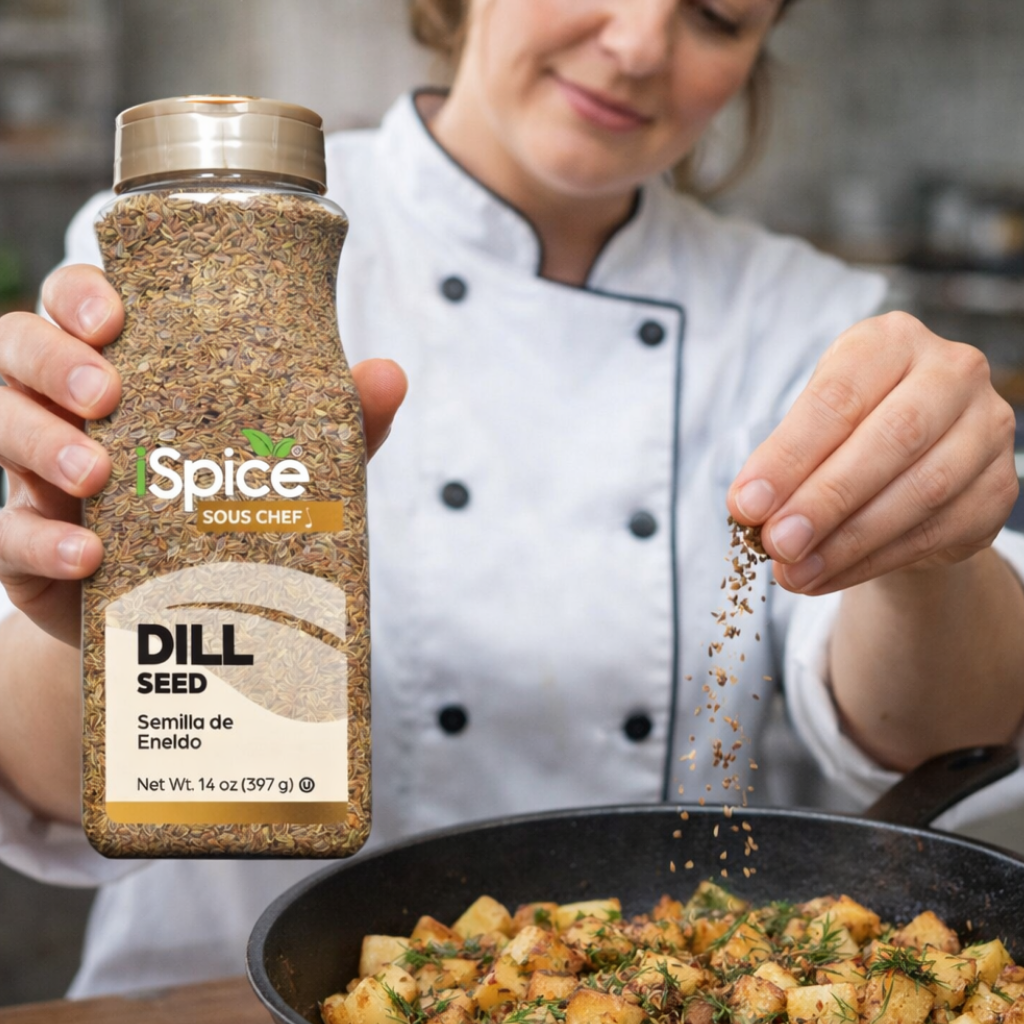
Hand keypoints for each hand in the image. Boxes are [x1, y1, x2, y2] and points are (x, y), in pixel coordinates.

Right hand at [0, 265, 405, 646]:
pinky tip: (87, 554)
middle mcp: (67, 412)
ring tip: (100, 473)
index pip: (75, 305)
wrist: (184, 621)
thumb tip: (389, 374)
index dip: (78, 296)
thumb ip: (333, 423)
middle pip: (16, 349)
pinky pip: (5, 534)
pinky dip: (40, 540)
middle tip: (108, 393)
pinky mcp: (27, 548)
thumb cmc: (231, 515)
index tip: (115, 315)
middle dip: (51, 359)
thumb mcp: (288, 464)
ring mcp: (37, 478)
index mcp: (124, 373)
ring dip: (39, 442)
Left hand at [726, 312, 1018, 594]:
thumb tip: (749, 507)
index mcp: (891, 341)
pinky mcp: (998, 487)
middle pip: (890, 439)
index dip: (789, 455)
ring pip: (921, 490)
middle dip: (824, 500)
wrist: (906, 466)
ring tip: (795, 571)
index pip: (839, 397)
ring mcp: (986, 428)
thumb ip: (783, 462)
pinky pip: (936, 531)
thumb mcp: (809, 430)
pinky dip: (874, 560)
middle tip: (776, 543)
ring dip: (848, 540)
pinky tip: (827, 576)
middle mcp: (951, 373)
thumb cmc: (845, 435)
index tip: (746, 503)